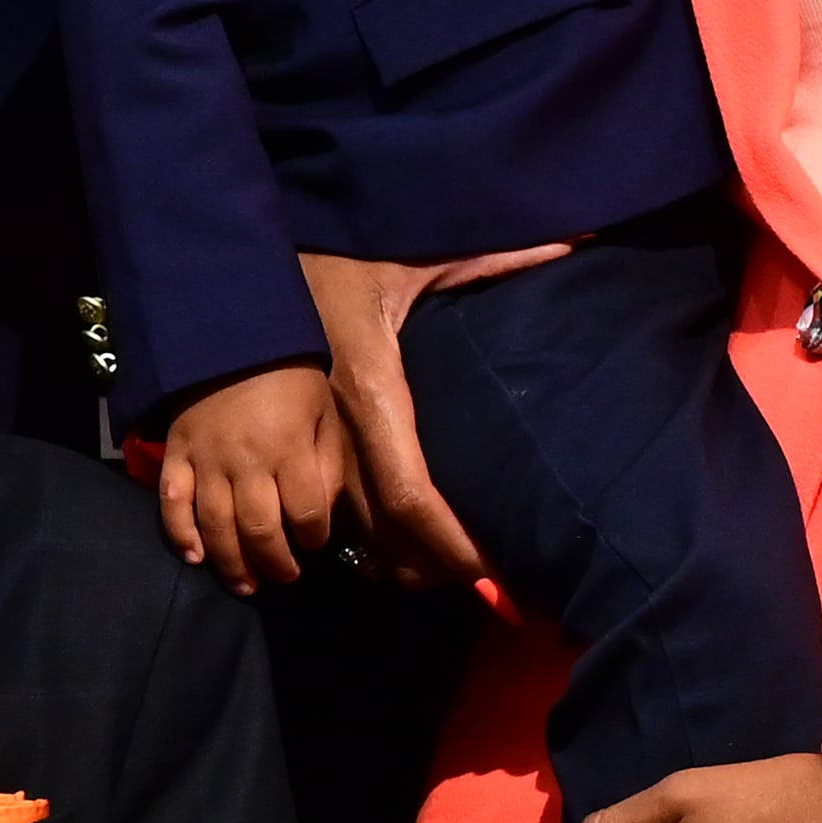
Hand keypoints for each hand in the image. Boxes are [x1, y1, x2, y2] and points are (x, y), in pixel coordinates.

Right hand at [155, 364, 356, 595]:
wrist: (230, 336)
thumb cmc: (288, 376)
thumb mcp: (323, 411)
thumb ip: (328, 462)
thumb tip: (320, 511)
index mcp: (290, 447)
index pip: (307, 513)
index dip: (314, 538)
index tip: (315, 542)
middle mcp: (247, 461)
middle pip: (261, 530)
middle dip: (277, 563)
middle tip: (285, 576)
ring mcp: (206, 460)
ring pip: (217, 527)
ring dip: (233, 564)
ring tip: (247, 586)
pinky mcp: (176, 455)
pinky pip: (172, 503)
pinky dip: (180, 535)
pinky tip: (195, 558)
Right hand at [301, 248, 572, 587]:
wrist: (252, 258)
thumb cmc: (341, 254)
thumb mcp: (419, 254)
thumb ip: (493, 257)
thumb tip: (569, 244)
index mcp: (372, 389)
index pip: (410, 493)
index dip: (449, 541)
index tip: (490, 567)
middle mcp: (334, 430)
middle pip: (381, 528)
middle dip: (429, 564)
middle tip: (480, 578)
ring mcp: (305, 441)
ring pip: (347, 530)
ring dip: (392, 560)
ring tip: (441, 570)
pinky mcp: (288, 442)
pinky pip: (317, 510)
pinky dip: (353, 539)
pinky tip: (383, 548)